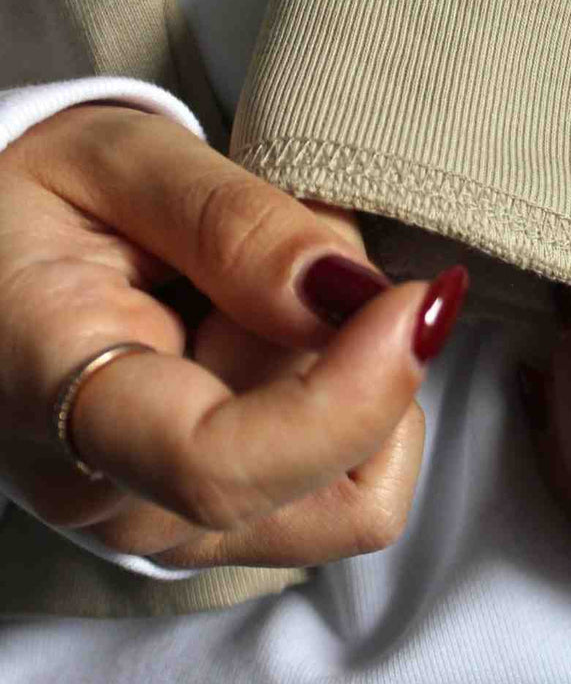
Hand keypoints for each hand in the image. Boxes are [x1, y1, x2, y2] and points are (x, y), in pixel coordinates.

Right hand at [0, 102, 467, 568]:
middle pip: (326, 488)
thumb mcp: (120, 162)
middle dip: (359, 361)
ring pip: (354, 490)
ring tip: (267, 301)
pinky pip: (349, 479)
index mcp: (60, 402)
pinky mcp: (223, 515)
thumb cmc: (43, 202)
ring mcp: (176, 521)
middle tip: (299, 267)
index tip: (415, 300)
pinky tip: (280, 339)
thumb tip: (346, 297)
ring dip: (356, 380)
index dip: (349, 395)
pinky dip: (353, 398)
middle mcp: (120, 501)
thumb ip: (230, 224)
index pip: (220, 466)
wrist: (4, 256)